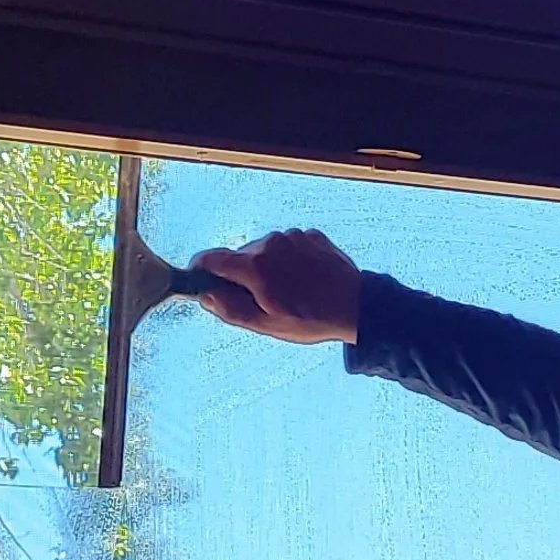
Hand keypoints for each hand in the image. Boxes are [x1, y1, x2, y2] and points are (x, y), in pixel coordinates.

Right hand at [196, 228, 363, 342]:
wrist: (358, 306)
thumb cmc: (311, 319)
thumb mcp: (266, 325)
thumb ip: (230, 309)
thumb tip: (206, 295)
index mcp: (255, 266)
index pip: (210, 259)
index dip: (201, 270)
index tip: (201, 280)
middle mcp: (270, 243)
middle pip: (239, 256)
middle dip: (241, 276)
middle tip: (260, 300)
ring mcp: (292, 236)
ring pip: (264, 250)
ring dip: (267, 268)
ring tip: (289, 291)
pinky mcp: (310, 235)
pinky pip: (288, 246)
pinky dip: (288, 260)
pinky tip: (304, 279)